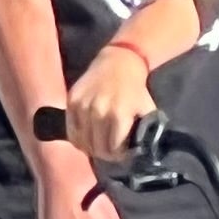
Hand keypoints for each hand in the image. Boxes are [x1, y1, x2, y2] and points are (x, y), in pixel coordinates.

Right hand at [66, 41, 156, 161]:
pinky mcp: (71, 101)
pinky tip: (86, 137)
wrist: (118, 63)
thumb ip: (144, 132)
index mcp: (119, 115)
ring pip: (81, 141)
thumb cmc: (135, 90)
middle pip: (96, 147)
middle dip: (105, 153)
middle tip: (110, 152)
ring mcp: (82, 106)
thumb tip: (141, 152)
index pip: (113, 148)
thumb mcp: (147, 110)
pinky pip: (71, 130)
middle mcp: (98, 111)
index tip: (121, 154)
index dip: (118, 155)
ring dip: (90, 147)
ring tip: (98, 145)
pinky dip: (78, 138)